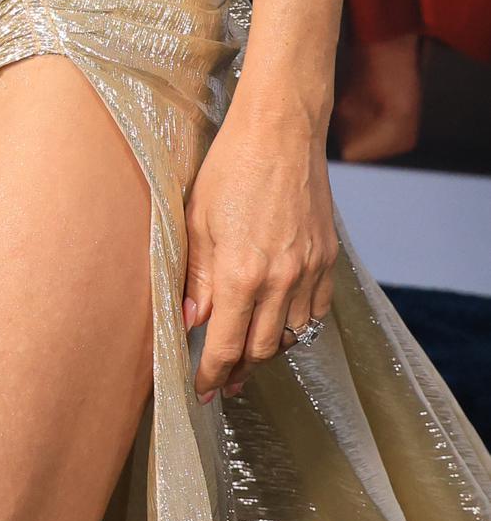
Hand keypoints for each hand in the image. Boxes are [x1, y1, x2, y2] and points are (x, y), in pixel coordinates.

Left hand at [183, 97, 336, 401]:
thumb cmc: (230, 167)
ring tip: (247, 354)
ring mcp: (310, 272)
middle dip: (238, 369)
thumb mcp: (197, 218)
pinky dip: (296, 324)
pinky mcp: (328, 261)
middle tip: (221, 377)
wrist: (281, 132)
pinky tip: (280, 321)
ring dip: (267, 350)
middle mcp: (280, 280)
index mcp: (241, 272)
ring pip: (291, 336)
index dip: (210, 373)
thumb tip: (192, 320)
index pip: (226, 345)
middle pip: (261, 350)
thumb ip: (196, 275)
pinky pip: (315, 312)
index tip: (200, 389)